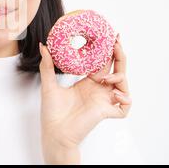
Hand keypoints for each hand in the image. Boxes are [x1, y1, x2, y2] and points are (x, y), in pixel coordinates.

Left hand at [39, 34, 130, 163]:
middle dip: (119, 56)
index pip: (103, 63)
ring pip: (124, 86)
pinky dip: (125, 99)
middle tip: (117, 42)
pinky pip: (124, 107)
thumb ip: (47, 65)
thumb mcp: (49, 84)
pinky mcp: (106, 113)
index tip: (111, 37)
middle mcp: (98, 91)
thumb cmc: (52, 111)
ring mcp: (104, 102)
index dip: (108, 51)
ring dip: (119, 77)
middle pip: (116, 70)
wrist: (54, 131)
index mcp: (88, 83)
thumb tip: (43, 45)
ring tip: (107, 78)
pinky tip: (115, 94)